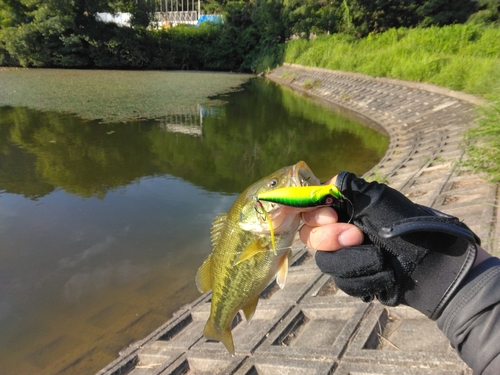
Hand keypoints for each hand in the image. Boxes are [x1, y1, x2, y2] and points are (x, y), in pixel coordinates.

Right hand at [301, 172, 480, 319]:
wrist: (432, 267)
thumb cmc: (408, 228)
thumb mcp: (379, 200)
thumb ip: (351, 189)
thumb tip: (330, 182)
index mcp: (344, 207)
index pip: (309, 208)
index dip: (313, 214)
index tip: (330, 216)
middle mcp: (340, 228)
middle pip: (310, 236)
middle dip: (331, 239)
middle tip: (357, 237)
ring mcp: (345, 254)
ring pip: (326, 261)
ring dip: (351, 261)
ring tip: (378, 260)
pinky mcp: (353, 277)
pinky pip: (341, 281)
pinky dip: (361, 278)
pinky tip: (382, 274)